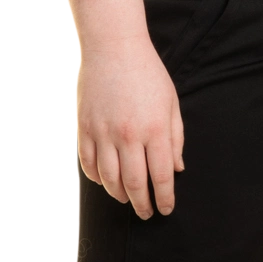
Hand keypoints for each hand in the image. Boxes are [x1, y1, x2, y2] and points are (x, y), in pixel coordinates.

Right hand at [77, 41, 185, 218]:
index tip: (166, 209)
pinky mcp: (85, 127)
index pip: (161, 177)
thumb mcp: (171, 103)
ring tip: (126, 199)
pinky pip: (89, 163)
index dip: (164, 198)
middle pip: (135, 184)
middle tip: (146, 214)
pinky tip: (105, 181)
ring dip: (119, 194)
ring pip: (109, 179)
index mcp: (155, 129)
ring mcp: (103, 132)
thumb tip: (177, 169)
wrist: (113, 47)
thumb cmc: (148, 74)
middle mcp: (129, 135)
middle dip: (142, 205)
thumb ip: (176, 138)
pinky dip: (97, 177)